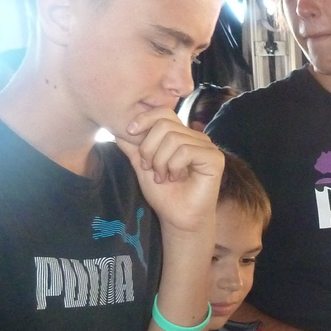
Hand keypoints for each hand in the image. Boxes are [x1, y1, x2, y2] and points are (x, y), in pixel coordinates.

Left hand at [117, 108, 224, 234]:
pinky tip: (176, 178)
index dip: (144, 118)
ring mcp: (207, 147)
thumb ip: (132, 147)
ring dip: (161, 161)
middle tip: (149, 168)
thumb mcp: (142, 166)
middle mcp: (195, 137)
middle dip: (149, 147)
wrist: (177, 218)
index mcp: (181, 135)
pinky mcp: (214, 159)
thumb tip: (115, 128)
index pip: (163, 112)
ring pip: (174, 139)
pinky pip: (186, 151)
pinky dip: (174, 166)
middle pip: (165, 124)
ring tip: (163, 177)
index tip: (130, 133)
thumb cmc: (164, 195)